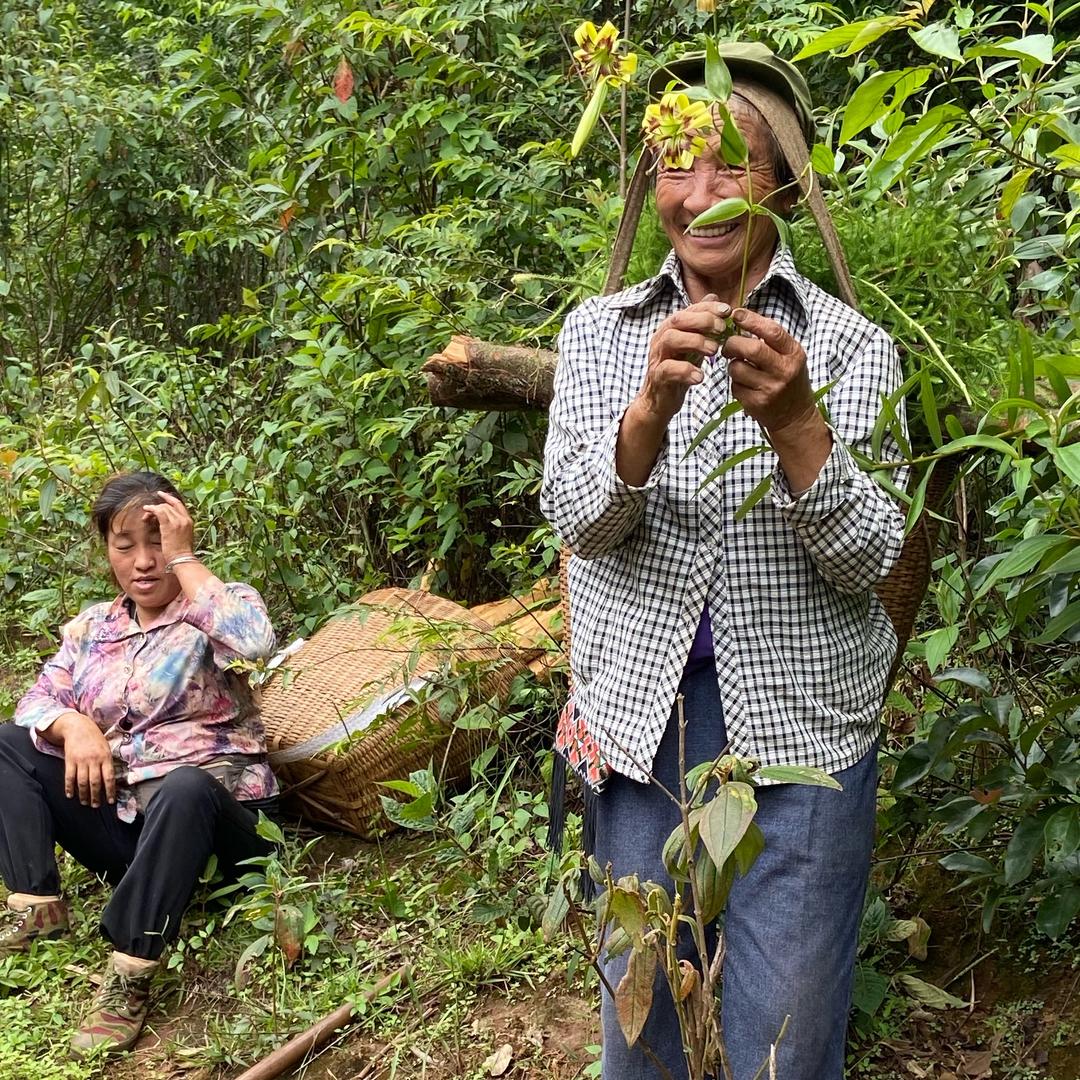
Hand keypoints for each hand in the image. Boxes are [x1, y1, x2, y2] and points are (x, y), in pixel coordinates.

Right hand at [53, 713, 114, 807]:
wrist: (78, 727)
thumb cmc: (95, 738)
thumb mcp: (106, 747)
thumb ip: (107, 762)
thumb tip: (110, 780)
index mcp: (105, 757)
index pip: (109, 777)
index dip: (110, 791)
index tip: (110, 801)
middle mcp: (94, 760)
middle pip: (95, 782)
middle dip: (96, 796)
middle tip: (96, 805)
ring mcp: (81, 760)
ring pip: (82, 782)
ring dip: (83, 794)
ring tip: (85, 802)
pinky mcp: (69, 761)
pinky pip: (69, 777)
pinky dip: (69, 788)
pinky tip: (70, 795)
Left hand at [142, 490, 195, 563]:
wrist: (182, 559)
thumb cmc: (181, 552)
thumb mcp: (183, 537)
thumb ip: (178, 528)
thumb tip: (168, 524)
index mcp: (189, 521)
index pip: (179, 504)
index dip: (169, 499)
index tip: (161, 495)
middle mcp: (184, 519)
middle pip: (169, 505)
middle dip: (158, 505)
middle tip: (148, 510)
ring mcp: (177, 521)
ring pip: (163, 507)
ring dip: (153, 509)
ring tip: (145, 515)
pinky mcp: (169, 525)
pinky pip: (159, 511)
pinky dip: (151, 509)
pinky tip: (146, 511)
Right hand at [637, 295, 731, 426]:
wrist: (660, 399)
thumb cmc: (678, 369)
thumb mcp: (692, 343)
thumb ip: (701, 323)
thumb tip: (713, 298)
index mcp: (671, 328)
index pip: (688, 310)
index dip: (708, 308)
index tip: (727, 311)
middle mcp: (662, 338)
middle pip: (678, 320)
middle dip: (703, 320)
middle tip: (722, 329)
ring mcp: (658, 357)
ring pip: (671, 339)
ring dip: (695, 341)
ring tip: (714, 350)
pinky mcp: (657, 376)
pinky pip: (668, 369)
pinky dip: (685, 371)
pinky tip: (700, 377)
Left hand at [722, 307, 819, 435]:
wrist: (795, 415)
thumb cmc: (789, 379)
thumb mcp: (789, 356)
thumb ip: (771, 339)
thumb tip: (742, 318)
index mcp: (794, 354)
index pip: (772, 331)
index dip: (751, 320)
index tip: (736, 314)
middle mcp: (784, 371)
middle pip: (751, 349)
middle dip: (733, 343)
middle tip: (728, 345)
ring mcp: (770, 389)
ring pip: (737, 368)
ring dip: (732, 365)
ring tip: (739, 367)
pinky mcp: (757, 403)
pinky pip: (735, 386)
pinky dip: (735, 382)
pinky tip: (745, 384)